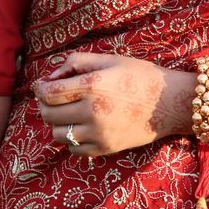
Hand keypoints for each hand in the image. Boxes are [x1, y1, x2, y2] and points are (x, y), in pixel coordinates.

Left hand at [33, 52, 194, 157]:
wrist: (169, 102)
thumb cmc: (139, 75)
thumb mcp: (109, 59)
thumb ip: (77, 61)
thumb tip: (51, 75)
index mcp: (92, 85)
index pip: (49, 92)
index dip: (40, 88)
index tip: (42, 85)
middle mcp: (92, 111)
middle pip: (49, 114)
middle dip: (45, 105)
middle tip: (53, 98)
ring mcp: (98, 133)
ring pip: (58, 134)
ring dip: (57, 122)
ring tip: (68, 112)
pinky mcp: (105, 148)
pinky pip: (73, 149)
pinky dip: (71, 139)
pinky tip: (81, 126)